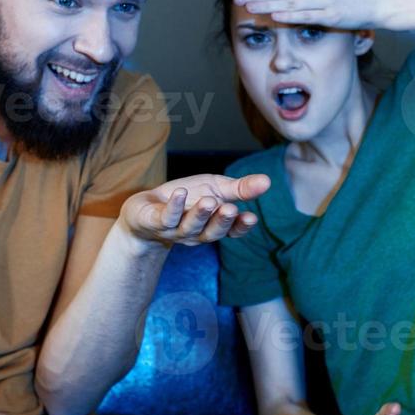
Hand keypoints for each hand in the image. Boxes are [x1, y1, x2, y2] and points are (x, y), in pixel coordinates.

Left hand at [119, 172, 270, 247]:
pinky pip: (165, 217)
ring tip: (210, 200)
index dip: (241, 227)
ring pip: (189, 226)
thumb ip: (240, 188)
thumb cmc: (186, 199)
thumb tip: (268, 181)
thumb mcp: (215, 188)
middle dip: (221, 221)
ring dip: (200, 214)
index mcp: (213, 225)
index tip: (251, 218)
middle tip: (231, 210)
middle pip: (211, 232)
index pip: (231, 231)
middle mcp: (196, 232)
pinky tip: (181, 193)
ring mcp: (175, 230)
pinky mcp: (154, 222)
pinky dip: (173, 206)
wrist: (146, 209)